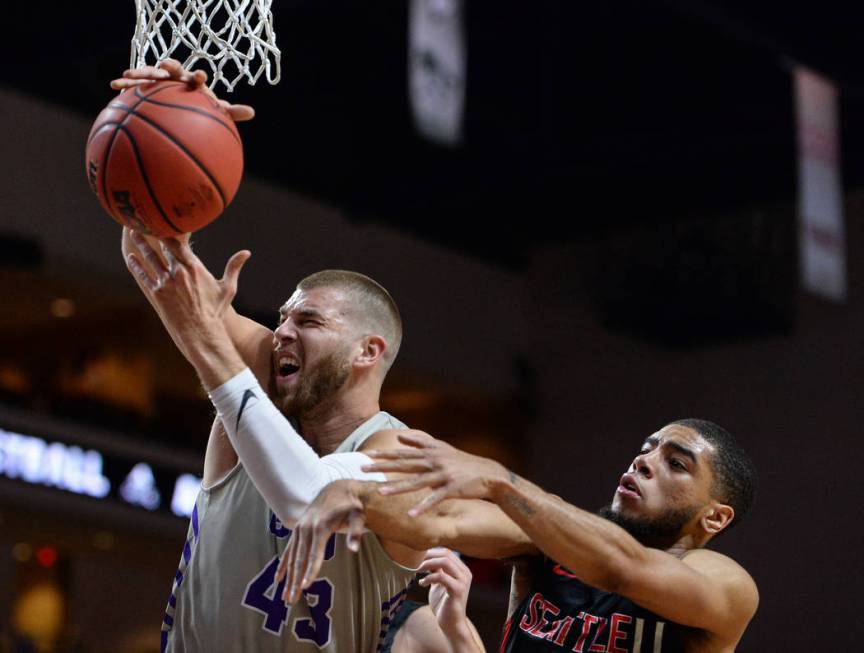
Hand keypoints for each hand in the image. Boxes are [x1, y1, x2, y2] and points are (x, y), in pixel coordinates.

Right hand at [110, 58, 254, 121]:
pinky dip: (126, 84)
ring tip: (128, 75)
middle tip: (165, 67)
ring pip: (149, 73)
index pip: (197, 78)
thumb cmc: (201, 107)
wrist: (183, 104)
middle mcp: (177, 77)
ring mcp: (160, 80)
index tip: (202, 77)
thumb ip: (231, 112)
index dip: (199, 76)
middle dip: (168, 66)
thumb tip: (252, 112)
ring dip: (141, 72)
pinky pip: (135, 85)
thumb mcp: (216, 111)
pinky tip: (115, 86)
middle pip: (172, 69)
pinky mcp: (147, 86)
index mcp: (193, 82)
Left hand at [123, 229, 249, 380]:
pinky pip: (143, 275)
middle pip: (163, 247)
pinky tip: (130, 258)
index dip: (170, 230)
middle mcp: (179, 272)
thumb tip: (246, 253)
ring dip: (140, 245)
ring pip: (150, 258)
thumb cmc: (215, 311)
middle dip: (153, 233)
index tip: (164, 220)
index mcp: (195, 267)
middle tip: (145, 220)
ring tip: (133, 234)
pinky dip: (136, 265)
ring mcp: (166, 282)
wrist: (201, 333)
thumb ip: (234, 267)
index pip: (179, 242)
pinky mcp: (156, 293)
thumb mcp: (227, 288)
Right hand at [274, 480, 367, 603]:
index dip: (311, 570)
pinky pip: (289, 550)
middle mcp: (306, 528)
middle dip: (295, 580)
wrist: (338, 488)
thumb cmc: (351, 505)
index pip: (315, 554)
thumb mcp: (358, 516)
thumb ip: (356, 532)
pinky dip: (283, 564)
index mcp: (320, 526)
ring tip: (286, 596)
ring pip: (292, 557)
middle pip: (300, 558)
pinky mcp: (298, 529)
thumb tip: (354, 550)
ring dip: (288, 577)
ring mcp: (300, 528)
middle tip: (292, 599)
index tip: (306, 586)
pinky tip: (278, 579)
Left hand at [363, 432, 510, 515]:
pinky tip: (411, 515)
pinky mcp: (453, 488)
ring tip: (380, 493)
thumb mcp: (441, 448)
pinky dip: (423, 507)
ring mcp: (443, 475)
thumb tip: (400, 437)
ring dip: (398, 488)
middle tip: (363, 469)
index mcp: (430, 453)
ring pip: (416, 482)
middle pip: (404, 465)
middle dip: (383, 467)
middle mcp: (434, 461)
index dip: (385, 454)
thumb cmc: (462, 462)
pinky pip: (435, 499)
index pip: (403, 453)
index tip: (367, 455)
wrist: (488, 473)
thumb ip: (420, 442)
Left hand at [420, 548, 473, 637]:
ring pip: (445, 562)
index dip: (430, 552)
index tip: (417, 556)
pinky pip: (442, 577)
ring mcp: (463, 581)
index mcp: (462, 570)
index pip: (446, 552)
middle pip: (446, 554)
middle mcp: (465, 573)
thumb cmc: (443, 604)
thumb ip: (436, 570)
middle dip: (428, 556)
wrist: (451, 624)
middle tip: (414, 561)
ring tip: (417, 569)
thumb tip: (425, 557)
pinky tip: (422, 583)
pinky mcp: (458, 590)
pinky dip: (429, 578)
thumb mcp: (438, 583)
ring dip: (428, 564)